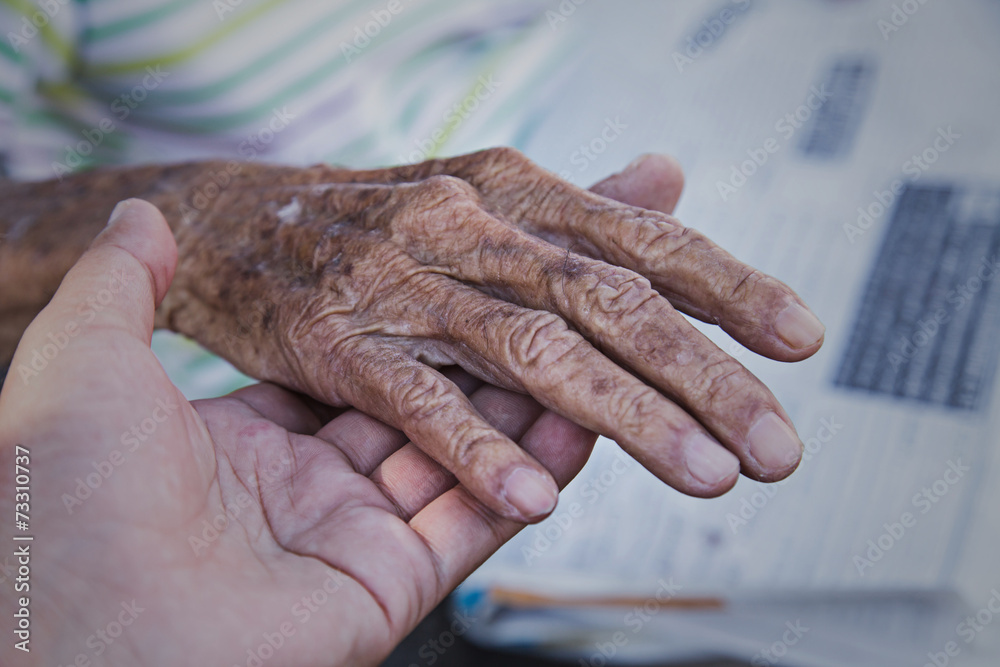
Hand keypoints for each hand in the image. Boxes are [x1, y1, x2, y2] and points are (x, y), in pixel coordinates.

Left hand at [0, 200, 596, 665]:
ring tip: (600, 345)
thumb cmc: (60, 495)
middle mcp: (310, 487)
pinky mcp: (387, 583)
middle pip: (429, 403)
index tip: (470, 267)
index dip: (417, 316)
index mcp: (248, 437)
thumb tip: (143, 211)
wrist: (76, 629)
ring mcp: (352, 535)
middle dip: (498, 348)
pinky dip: (530, 472)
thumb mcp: (83, 362)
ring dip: (537, 404)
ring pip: (470, 457)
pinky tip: (582, 421)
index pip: (361, 362)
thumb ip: (124, 286)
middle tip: (561, 293)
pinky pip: (471, 519)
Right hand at [157, 150, 822, 519]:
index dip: (727, 285)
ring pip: (529, 351)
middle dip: (702, 375)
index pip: (636, 241)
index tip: (802, 340)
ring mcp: (398, 282)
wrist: (229, 222)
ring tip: (707, 475)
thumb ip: (576, 206)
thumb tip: (671, 178)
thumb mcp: (477, 196)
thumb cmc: (372, 220)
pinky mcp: (333, 340)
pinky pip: (417, 400)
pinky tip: (540, 496)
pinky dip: (479, 447)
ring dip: (626, 417)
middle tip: (777, 447)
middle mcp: (464, 226)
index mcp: (508, 189)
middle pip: (604, 300)